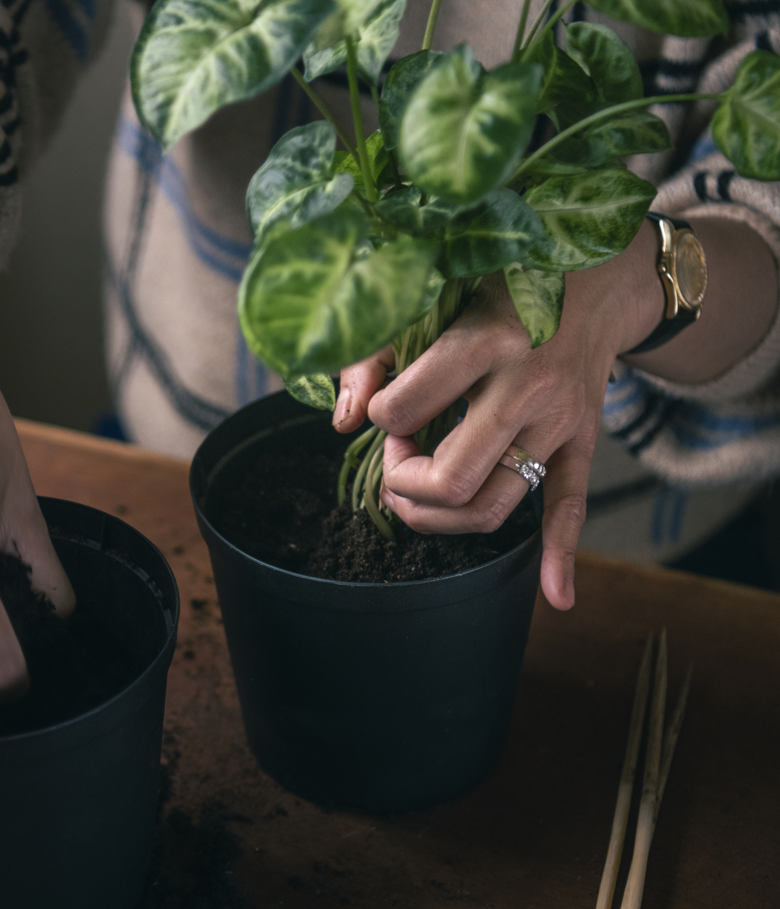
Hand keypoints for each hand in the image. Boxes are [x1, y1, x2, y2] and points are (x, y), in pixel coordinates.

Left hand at [334, 223, 664, 611]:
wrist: (600, 276)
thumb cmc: (505, 277)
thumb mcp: (439, 291)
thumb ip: (377, 349)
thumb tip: (342, 420)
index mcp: (485, 341)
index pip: (403, 411)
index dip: (378, 419)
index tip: (383, 409)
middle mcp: (528, 389)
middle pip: (451, 478)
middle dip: (403, 482)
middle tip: (396, 458)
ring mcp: (559, 424)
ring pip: (493, 507)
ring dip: (439, 517)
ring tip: (415, 492)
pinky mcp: (581, 443)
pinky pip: (572, 509)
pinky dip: (561, 557)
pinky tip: (556, 597)